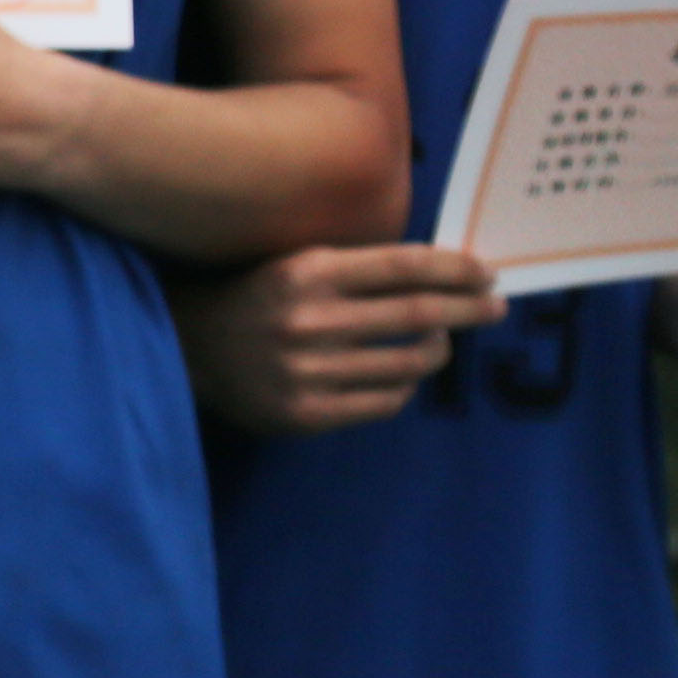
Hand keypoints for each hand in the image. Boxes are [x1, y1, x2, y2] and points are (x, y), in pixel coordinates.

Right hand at [179, 242, 494, 434]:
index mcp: (308, 271)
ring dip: (438, 350)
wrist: (182, 346)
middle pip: (419, 313)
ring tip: (441, 341)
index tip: (487, 273)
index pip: (405, 266)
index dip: (456, 269)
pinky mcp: (306, 413)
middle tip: (495, 306)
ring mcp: (309, 371)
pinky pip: (384, 402)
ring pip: (409, 363)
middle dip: (469, 308)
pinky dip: (404, 385)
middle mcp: (311, 320)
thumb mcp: (294, 264)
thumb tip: (439, 273)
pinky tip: (401, 373)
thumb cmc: (251, 296)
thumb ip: (355, 268)